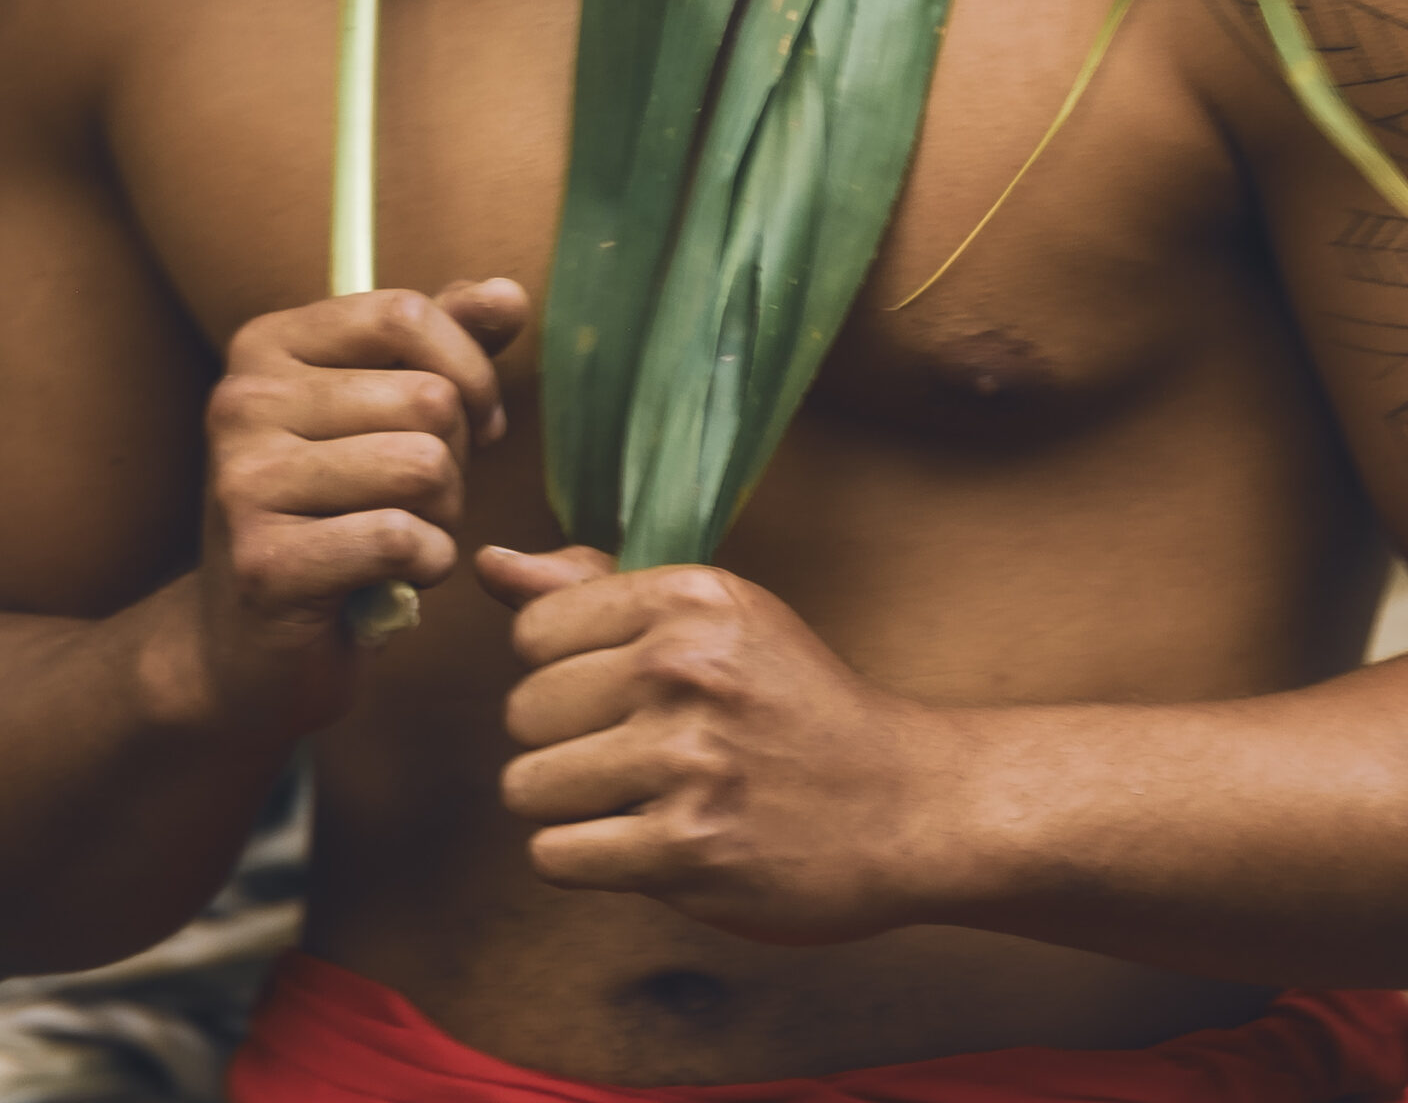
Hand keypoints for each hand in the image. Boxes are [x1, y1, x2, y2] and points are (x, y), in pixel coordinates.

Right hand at [192, 279, 527, 731]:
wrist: (246, 643)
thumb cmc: (337, 509)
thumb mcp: (387, 409)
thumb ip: (447, 343)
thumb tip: (508, 293)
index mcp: (268, 345)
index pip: (406, 314)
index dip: (470, 369)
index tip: (476, 419)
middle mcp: (242, 402)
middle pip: (429, 397)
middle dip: (455, 458)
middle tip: (415, 498)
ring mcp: (244, 482)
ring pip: (424, 465)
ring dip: (442, 515)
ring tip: (399, 535)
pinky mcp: (265, 563)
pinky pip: (403, 538)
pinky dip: (424, 565)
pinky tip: (391, 579)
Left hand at [476, 546, 969, 942]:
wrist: (903, 801)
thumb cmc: (795, 706)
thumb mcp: (717, 620)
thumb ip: (596, 590)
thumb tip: (490, 564)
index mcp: (693, 597)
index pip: (534, 630)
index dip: (563, 668)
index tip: (619, 688)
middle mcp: (687, 668)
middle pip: (523, 712)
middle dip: (563, 741)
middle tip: (636, 750)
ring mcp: (688, 760)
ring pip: (529, 787)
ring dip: (570, 806)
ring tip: (637, 797)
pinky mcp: (688, 848)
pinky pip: (556, 855)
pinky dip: (586, 857)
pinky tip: (643, 840)